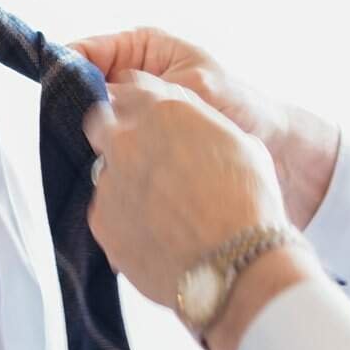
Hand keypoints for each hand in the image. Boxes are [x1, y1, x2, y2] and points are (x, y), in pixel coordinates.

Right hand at [72, 27, 339, 227]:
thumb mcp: (194, 87)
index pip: (87, 51)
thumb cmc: (238, 105)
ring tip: (94, 151)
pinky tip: (106, 173)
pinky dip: (104, 159)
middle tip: (74, 128)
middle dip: (75, 108)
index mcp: (140, 49)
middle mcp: (129, 78)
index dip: (66, 68)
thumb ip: (146, 89)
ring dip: (90, 136)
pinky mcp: (134, 144)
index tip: (53, 89)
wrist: (268, 146)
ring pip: (90, 121)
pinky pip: (106, 148)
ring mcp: (129, 112)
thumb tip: (97, 95)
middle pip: (81, 88)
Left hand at [82, 70, 286, 306]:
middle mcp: (128, 138)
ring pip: (105, 169)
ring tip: (159, 206)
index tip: (145, 115)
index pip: (132, 86)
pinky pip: (106, 210)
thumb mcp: (239, 142)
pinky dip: (123, 217)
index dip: (139, 101)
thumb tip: (191, 127)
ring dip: (123, 178)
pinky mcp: (101, 221)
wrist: (234, 263)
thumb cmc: (248, 202)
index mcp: (164, 109)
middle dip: (116, 132)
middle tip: (142, 155)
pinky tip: (154, 232)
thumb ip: (201, 125)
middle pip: (101, 120)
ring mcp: (109, 180)